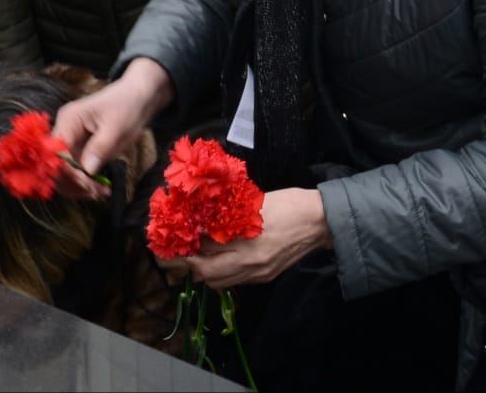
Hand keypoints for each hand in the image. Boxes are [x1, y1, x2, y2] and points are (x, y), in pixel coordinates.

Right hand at [52, 56, 173, 196]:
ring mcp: (70, 140)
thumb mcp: (116, 127)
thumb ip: (100, 147)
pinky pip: (76, 170)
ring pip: (65, 171)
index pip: (57, 153)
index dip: (68, 172)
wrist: (137, 97)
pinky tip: (100, 187)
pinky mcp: (79, 148)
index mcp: (69, 120)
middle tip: (97, 193)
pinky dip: (85, 181)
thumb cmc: (127, 106)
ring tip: (101, 192)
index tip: (88, 185)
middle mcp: (64, 130)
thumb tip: (87, 170)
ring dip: (79, 185)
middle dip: (74, 182)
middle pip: (57, 165)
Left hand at [160, 188, 332, 290]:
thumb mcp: (252, 204)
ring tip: (190, 257)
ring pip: (220, 282)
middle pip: (207, 276)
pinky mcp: (265, 276)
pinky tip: (216, 260)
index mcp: (246, 243)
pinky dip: (220, 273)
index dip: (181, 255)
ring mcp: (258, 274)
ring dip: (202, 272)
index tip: (165, 248)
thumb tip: (198, 225)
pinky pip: (234, 281)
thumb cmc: (287, 203)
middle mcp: (250, 265)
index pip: (203, 257)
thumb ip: (225, 218)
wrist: (319, 221)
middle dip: (186, 267)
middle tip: (171, 255)